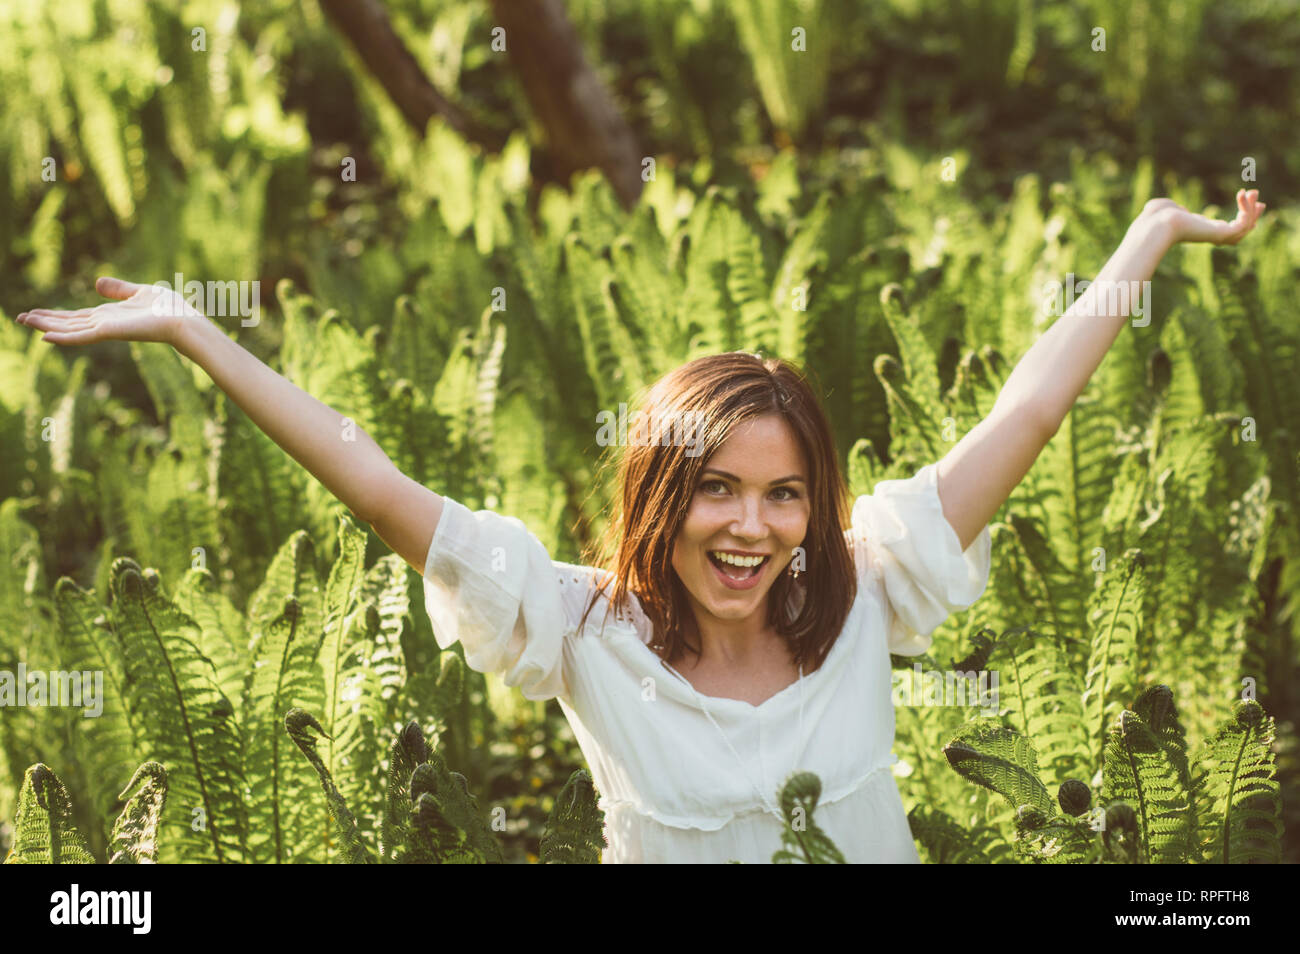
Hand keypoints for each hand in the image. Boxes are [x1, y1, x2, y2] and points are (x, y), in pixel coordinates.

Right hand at [15, 277, 204, 347]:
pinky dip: (64, 337)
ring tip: (24, 321)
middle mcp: (105, 323)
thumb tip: (97, 283)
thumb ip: (118, 289)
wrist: (183, 321)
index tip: (35, 312)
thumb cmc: (169, 308)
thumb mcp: (140, 292)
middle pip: (68, 322)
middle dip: (44, 319)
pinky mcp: (111, 332)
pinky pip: (83, 336)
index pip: (77, 316)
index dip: (56, 314)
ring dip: (46, 325)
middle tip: (19, 317)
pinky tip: (45, 336)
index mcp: (110, 315)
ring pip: (70, 329)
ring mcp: (107, 329)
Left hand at [1139, 189, 1265, 245]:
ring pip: (1245, 228)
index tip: (1246, 199)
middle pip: (1241, 231)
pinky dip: (1246, 209)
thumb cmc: (1156, 216)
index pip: (1226, 229)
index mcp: (1200, 230)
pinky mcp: (1220, 235)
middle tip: (1257, 196)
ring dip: (1252, 209)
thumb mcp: (1165, 208)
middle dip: (1252, 213)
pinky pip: (1243, 224)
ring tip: (1253, 192)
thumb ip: (1172, 208)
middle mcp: (1210, 236)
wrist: (1156, 225)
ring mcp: (1216, 237)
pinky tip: (1242, 194)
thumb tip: (1170, 208)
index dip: (1239, 217)